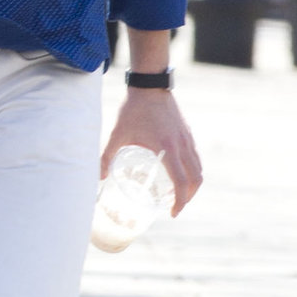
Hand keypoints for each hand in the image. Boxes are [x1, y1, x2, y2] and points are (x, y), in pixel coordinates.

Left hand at [101, 88, 202, 215]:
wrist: (150, 84)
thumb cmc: (133, 109)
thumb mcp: (117, 133)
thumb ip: (106, 155)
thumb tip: (98, 177)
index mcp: (168, 148)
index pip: (181, 182)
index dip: (180, 201)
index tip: (172, 212)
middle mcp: (182, 145)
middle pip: (196, 178)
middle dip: (188, 197)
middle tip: (174, 206)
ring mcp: (187, 138)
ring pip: (198, 168)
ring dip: (192, 184)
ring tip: (176, 193)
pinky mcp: (187, 132)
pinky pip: (195, 157)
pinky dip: (192, 170)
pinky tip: (177, 172)